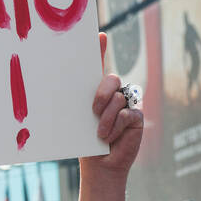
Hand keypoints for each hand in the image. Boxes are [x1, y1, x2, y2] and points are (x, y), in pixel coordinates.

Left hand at [80, 32, 142, 180]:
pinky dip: (116, 127)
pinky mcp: (137, 117)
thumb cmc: (86, 142)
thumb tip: (64, 87)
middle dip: (101, 93)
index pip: (98, 66)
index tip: (99, 35)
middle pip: (111, 79)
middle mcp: (114, 94)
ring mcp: (127, 104)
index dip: (100, 49)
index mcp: (96, 92)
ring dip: (106, 118)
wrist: (100, 165)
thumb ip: (81, 104)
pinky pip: (127, 114)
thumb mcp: (79, 120)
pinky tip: (111, 138)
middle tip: (93, 110)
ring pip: (118, 98)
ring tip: (100, 134)